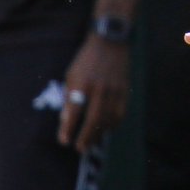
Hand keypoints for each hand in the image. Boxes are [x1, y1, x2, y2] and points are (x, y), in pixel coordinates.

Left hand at [58, 35, 130, 152]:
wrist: (111, 41)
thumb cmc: (87, 59)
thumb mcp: (72, 74)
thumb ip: (69, 96)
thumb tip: (65, 119)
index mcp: (82, 83)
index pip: (74, 112)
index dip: (68, 129)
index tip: (64, 141)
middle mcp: (99, 88)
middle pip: (93, 120)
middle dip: (86, 137)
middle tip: (80, 148)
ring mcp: (114, 89)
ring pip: (108, 119)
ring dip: (99, 133)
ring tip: (92, 142)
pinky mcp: (124, 89)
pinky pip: (121, 112)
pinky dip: (114, 124)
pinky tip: (107, 128)